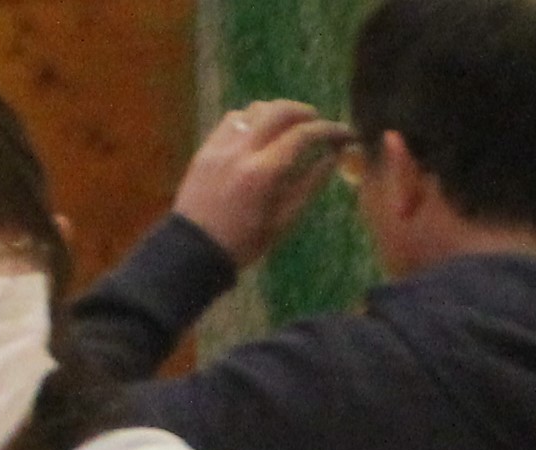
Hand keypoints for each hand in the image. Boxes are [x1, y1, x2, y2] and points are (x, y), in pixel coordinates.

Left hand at [179, 100, 346, 266]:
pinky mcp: (204, 150)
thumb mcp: (283, 220)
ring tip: (288, 125)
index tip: (344, 134)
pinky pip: (231, 120)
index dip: (329, 130)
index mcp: (264, 172)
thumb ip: (310, 184)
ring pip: (254, 110)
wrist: (191, 252)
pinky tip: (259, 131)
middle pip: (280, 111)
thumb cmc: (242, 243)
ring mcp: (220, 147)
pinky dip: (251, 118)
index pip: (303, 134)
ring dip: (277, 111)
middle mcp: (242, 152)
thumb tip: (335, 157)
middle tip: (317, 123)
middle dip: (305, 112)